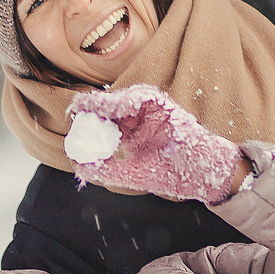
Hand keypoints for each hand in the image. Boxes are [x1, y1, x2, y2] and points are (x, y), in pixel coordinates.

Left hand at [65, 84, 241, 204]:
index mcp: (131, 131)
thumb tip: (80, 166)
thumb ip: (108, 169)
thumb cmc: (173, 173)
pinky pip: (145, 98)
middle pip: (111, 107)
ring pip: (125, 99)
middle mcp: (140, 118)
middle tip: (74, 109)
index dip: (87, 119)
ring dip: (106, 102)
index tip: (71, 121)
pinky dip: (128, 100)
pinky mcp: (167, 107)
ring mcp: (153, 111)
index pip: (104, 121)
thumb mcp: (134, 174)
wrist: (204, 175)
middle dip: (92, 107)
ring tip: (87, 106)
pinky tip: (113, 107)